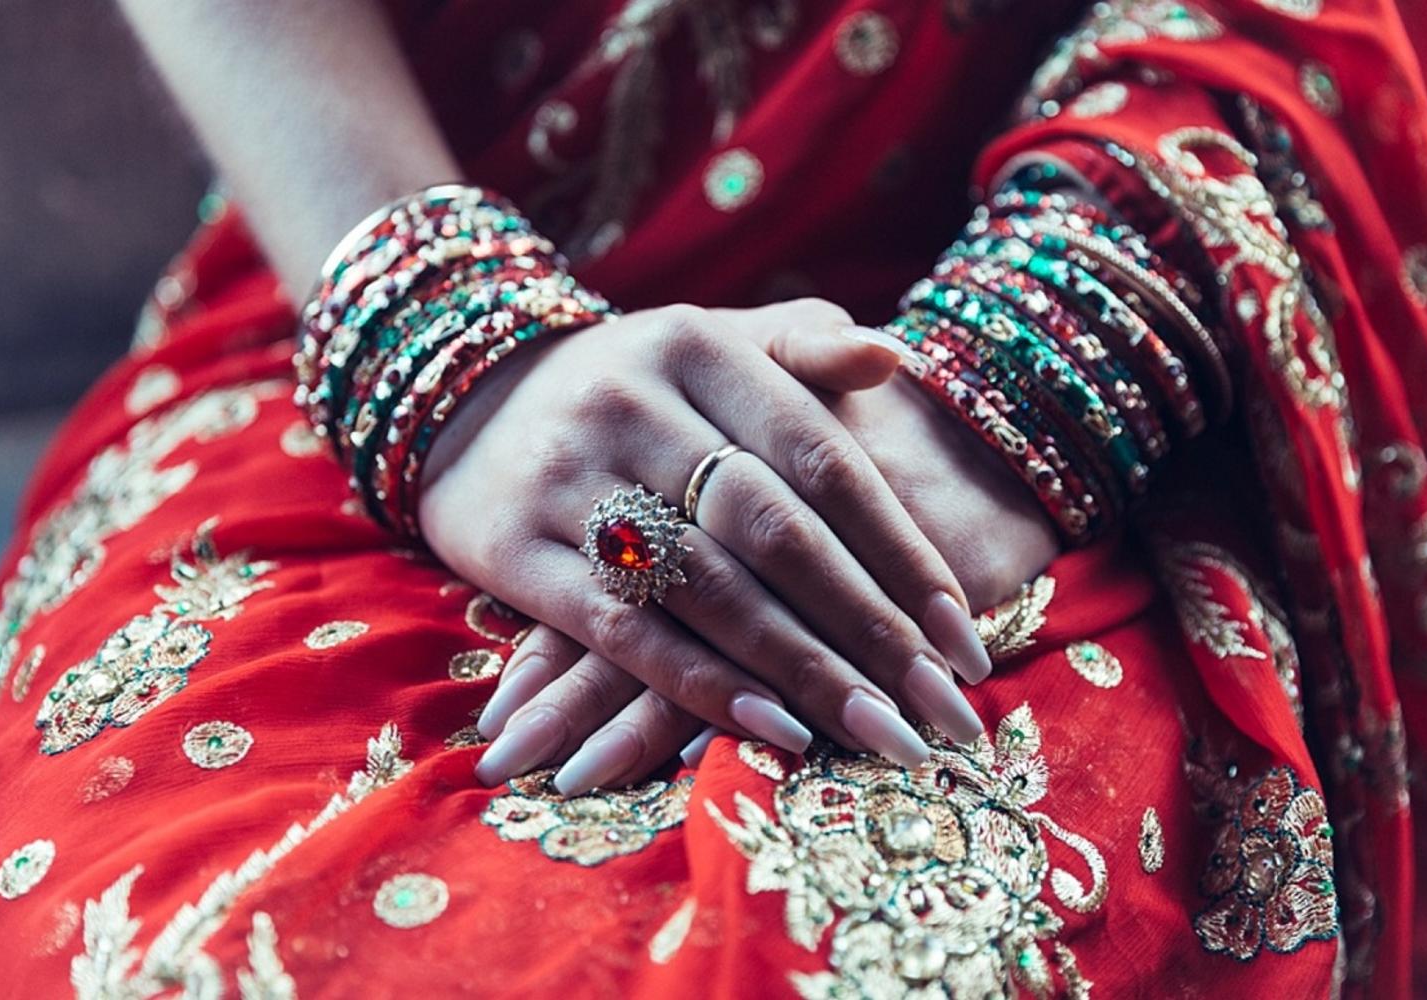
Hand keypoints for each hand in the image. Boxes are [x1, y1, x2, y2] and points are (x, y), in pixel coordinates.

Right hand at [419, 302, 994, 791]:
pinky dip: (705, 686)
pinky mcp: (515, 553)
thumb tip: (895, 360)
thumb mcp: (710, 341)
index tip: (962, 638)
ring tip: (880, 732)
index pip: (821, 460)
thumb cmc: (630, 382)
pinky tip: (778, 729)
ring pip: (706, 589)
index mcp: (697, 346)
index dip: (900, 552)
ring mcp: (568, 480)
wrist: (464, 399)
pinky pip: (624, 632)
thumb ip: (804, 347)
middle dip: (868, 630)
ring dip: (803, 671)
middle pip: (773, 531)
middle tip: (940, 709)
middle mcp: (633, 406)